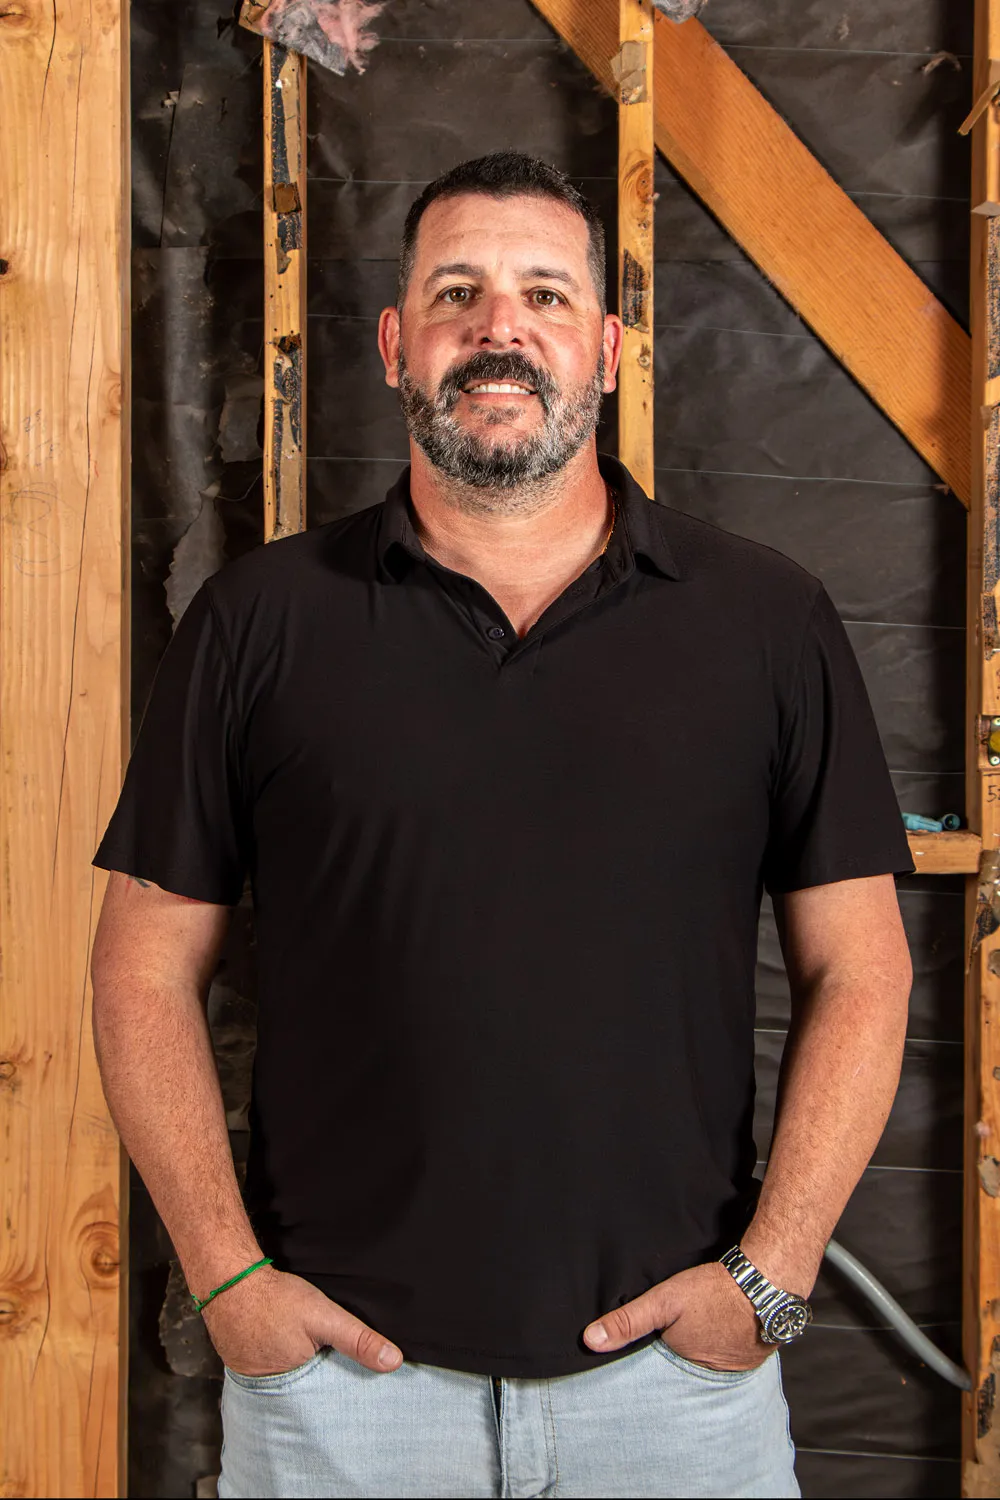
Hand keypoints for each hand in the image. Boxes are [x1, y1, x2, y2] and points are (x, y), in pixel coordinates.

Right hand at [200, 1265, 403, 1375]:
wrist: (228, 1280)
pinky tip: (288, 1343)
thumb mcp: (324, 1317)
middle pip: (308, 1392)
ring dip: (302, 1369)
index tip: (358, 1384)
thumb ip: (358, 1340)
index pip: (327, 1401)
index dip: (342, 1390)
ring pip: (290, 1380)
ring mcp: (254, 1379)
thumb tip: (393, 1361)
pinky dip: (282, 1358)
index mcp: (294, 1389)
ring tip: (309, 1351)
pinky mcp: (244, 1364)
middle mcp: (271, 1391)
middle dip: (322, 1381)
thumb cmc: (275, 1299)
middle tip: (329, 1360)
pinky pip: (272, 1368)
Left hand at [583, 1262, 770, 1371]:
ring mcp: (732, 1369)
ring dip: (704, 1349)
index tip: (654, 1341)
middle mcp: (707, 1374)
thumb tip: (591, 1340)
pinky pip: (730, 1357)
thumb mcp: (663, 1301)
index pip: (658, 1366)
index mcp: (682, 1363)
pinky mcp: (752, 1359)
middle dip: (679, 1353)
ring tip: (703, 1328)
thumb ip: (628, 1321)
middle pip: (683, 1364)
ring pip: (707, 1361)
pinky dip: (725, 1346)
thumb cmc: (714, 1291)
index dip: (655, 1352)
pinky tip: (722, 1328)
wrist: (766, 1283)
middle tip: (685, 1330)